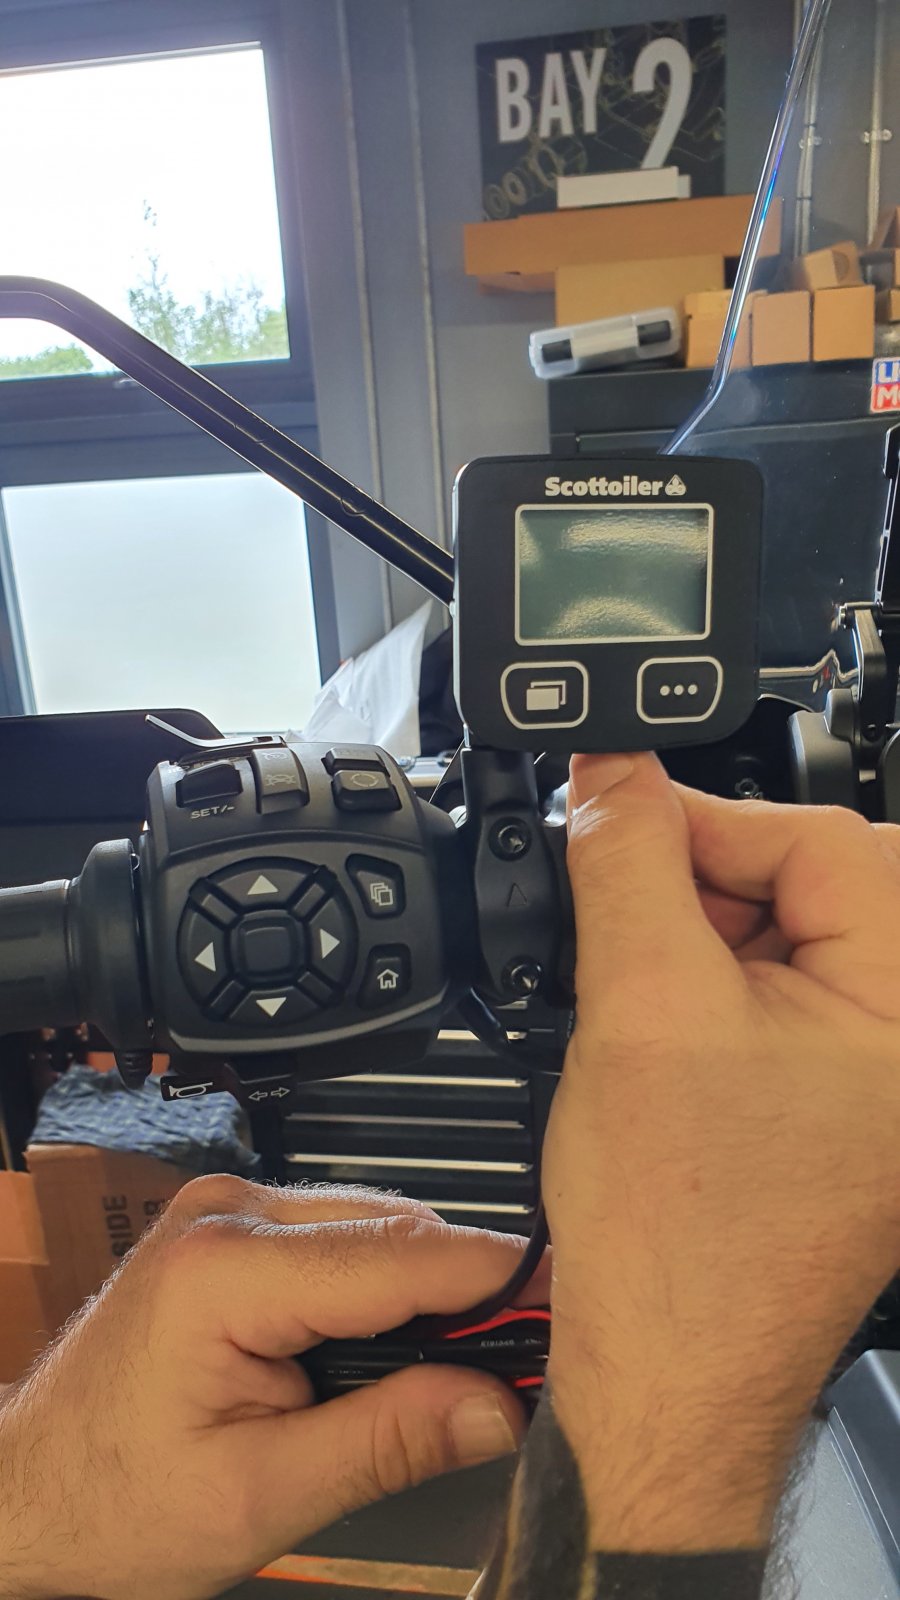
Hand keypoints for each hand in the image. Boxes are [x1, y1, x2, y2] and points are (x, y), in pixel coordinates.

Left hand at [0, 1181, 532, 1599]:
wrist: (25, 1502)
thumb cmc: (110, 1506)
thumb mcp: (260, 1496)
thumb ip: (388, 1442)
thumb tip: (496, 1406)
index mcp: (228, 1268)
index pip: (404, 1255)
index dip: (499, 1283)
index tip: (572, 1306)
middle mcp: (228, 1214)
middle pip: (396, 1230)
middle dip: (466, 1295)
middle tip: (525, 1366)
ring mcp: (225, 1213)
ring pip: (375, 1228)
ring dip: (424, 1292)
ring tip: (457, 1373)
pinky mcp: (230, 1231)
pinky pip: (338, 1238)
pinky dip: (381, 1287)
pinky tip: (390, 1349)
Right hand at [544, 754, 899, 1551]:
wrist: (666, 1368)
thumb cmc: (682, 1238)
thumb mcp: (639, 1007)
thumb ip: (627, 862)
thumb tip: (612, 769)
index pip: (823, 840)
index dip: (706, 819)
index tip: (617, 816)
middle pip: (814, 881)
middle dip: (707, 881)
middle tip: (625, 912)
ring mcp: (874, 1071)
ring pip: (788, 932)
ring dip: (702, 933)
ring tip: (638, 1000)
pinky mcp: (832, 1095)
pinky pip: (776, 990)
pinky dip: (710, 982)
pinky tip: (657, 1030)